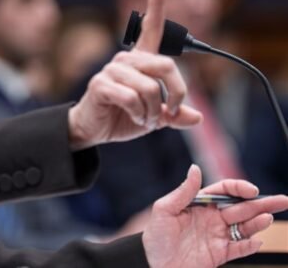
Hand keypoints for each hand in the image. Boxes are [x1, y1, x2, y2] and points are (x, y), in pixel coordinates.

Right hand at [68, 0, 201, 148]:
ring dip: (153, 111)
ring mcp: (112, 71)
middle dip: (177, 94)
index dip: (156, 1)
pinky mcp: (101, 84)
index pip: (151, 26)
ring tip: (144, 118)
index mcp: (140, 60)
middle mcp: (126, 60)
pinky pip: (132, 98)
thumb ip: (175, 114)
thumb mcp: (155, 116)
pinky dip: (139, 114)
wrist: (94, 129)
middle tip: (171, 112)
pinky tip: (132, 117)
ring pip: (150, 88)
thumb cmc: (123, 116)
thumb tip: (195, 116)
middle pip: (166, 66)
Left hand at [143, 165, 287, 266]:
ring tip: (267, 218)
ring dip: (257, 223)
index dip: (239, 188)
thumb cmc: (155, 236)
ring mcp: (217, 236)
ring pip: (244, 227)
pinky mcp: (219, 254)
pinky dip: (248, 246)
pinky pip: (238, 249)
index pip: (225, 191)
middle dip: (262, 204)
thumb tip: (195, 168)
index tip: (252, 191)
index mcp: (200, 204)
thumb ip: (183, 192)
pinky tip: (256, 241)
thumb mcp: (164, 210)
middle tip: (282, 200)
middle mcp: (212, 218)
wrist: (152, 264)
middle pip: (241, 208)